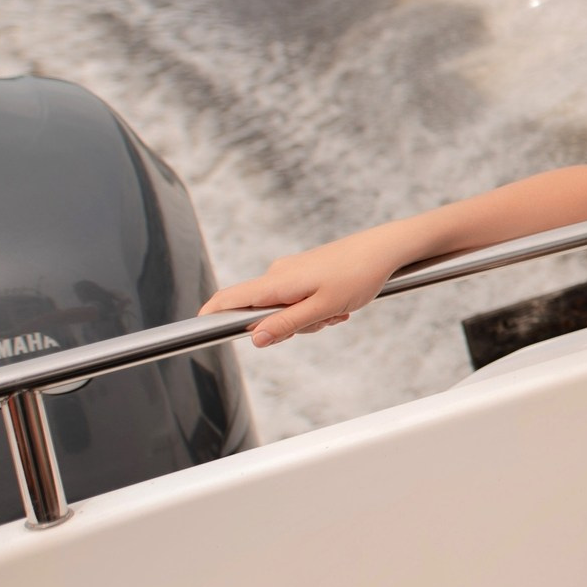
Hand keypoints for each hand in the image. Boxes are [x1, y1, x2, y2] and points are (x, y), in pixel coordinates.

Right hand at [201, 237, 405, 346]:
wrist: (386, 248)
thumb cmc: (358, 275)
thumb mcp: (322, 308)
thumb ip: (287, 324)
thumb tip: (254, 338)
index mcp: (276, 282)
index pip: (228, 299)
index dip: (210, 316)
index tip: (199, 332)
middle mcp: (278, 275)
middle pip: (261, 313)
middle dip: (287, 327)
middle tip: (322, 321)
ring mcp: (292, 273)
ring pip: (286, 310)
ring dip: (309, 319)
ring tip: (337, 310)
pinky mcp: (306, 273)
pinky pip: (301, 300)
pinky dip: (318, 309)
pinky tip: (340, 306)